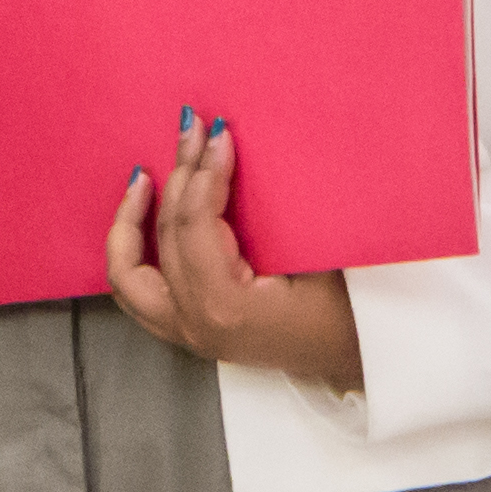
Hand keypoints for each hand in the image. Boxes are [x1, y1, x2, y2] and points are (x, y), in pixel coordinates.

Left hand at [103, 111, 364, 392]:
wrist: (361, 361)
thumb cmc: (352, 313)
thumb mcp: (321, 254)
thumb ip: (277, 206)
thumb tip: (238, 146)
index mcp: (226, 306)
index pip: (197, 225)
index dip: (205, 172)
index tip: (217, 131)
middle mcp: (195, 323)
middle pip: (168, 237)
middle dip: (180, 176)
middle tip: (192, 130)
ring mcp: (187, 334)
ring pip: (129, 274)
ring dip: (131, 221)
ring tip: (143, 177)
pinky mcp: (189, 334)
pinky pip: (137, 293)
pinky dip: (130, 254)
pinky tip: (137, 220)